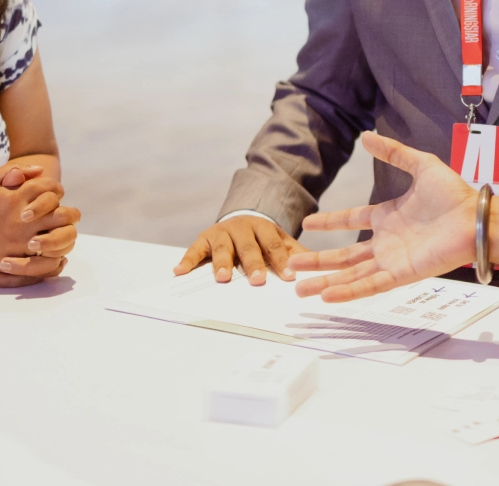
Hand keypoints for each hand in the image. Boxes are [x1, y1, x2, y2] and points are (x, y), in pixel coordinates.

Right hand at [0, 164, 77, 285]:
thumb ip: (13, 171)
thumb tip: (39, 169)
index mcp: (16, 199)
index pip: (50, 189)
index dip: (56, 188)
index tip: (55, 193)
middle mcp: (23, 221)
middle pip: (63, 214)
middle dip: (69, 212)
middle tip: (66, 214)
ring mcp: (22, 242)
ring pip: (60, 239)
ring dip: (65, 234)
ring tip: (62, 232)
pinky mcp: (18, 260)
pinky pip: (47, 262)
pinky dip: (56, 257)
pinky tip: (55, 251)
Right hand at [174, 215, 303, 285]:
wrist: (240, 218)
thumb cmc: (262, 239)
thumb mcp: (280, 241)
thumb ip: (295, 254)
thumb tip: (319, 268)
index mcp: (263, 228)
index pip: (274, 245)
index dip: (281, 261)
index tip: (288, 278)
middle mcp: (241, 227)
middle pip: (248, 246)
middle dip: (252, 263)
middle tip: (257, 281)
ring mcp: (221, 232)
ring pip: (222, 248)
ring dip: (222, 263)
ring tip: (223, 278)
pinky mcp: (203, 238)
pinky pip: (194, 250)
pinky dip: (187, 261)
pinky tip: (179, 272)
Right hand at [287, 132, 478, 302]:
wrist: (475, 218)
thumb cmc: (454, 194)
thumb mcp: (420, 164)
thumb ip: (394, 152)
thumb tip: (366, 136)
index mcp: (389, 216)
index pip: (352, 220)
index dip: (330, 222)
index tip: (307, 223)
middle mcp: (387, 241)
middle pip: (344, 255)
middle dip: (317, 261)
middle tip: (291, 264)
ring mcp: (392, 259)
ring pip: (351, 275)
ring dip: (325, 281)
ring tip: (299, 288)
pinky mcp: (401, 274)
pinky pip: (369, 285)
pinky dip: (348, 291)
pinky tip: (326, 294)